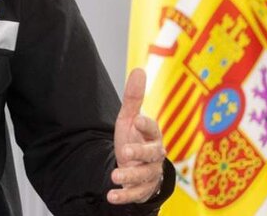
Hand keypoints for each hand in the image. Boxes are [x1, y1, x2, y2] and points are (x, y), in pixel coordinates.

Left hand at [107, 68, 165, 204]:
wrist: (135, 165)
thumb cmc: (134, 138)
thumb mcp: (129, 118)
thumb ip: (133, 97)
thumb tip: (139, 69)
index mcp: (152, 135)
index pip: (153, 128)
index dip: (146, 124)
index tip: (137, 119)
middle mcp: (155, 155)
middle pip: (152, 154)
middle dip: (140, 153)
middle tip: (125, 152)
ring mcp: (150, 173)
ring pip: (144, 176)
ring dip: (130, 176)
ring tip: (115, 176)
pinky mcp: (143, 189)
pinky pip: (137, 194)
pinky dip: (124, 196)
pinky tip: (111, 195)